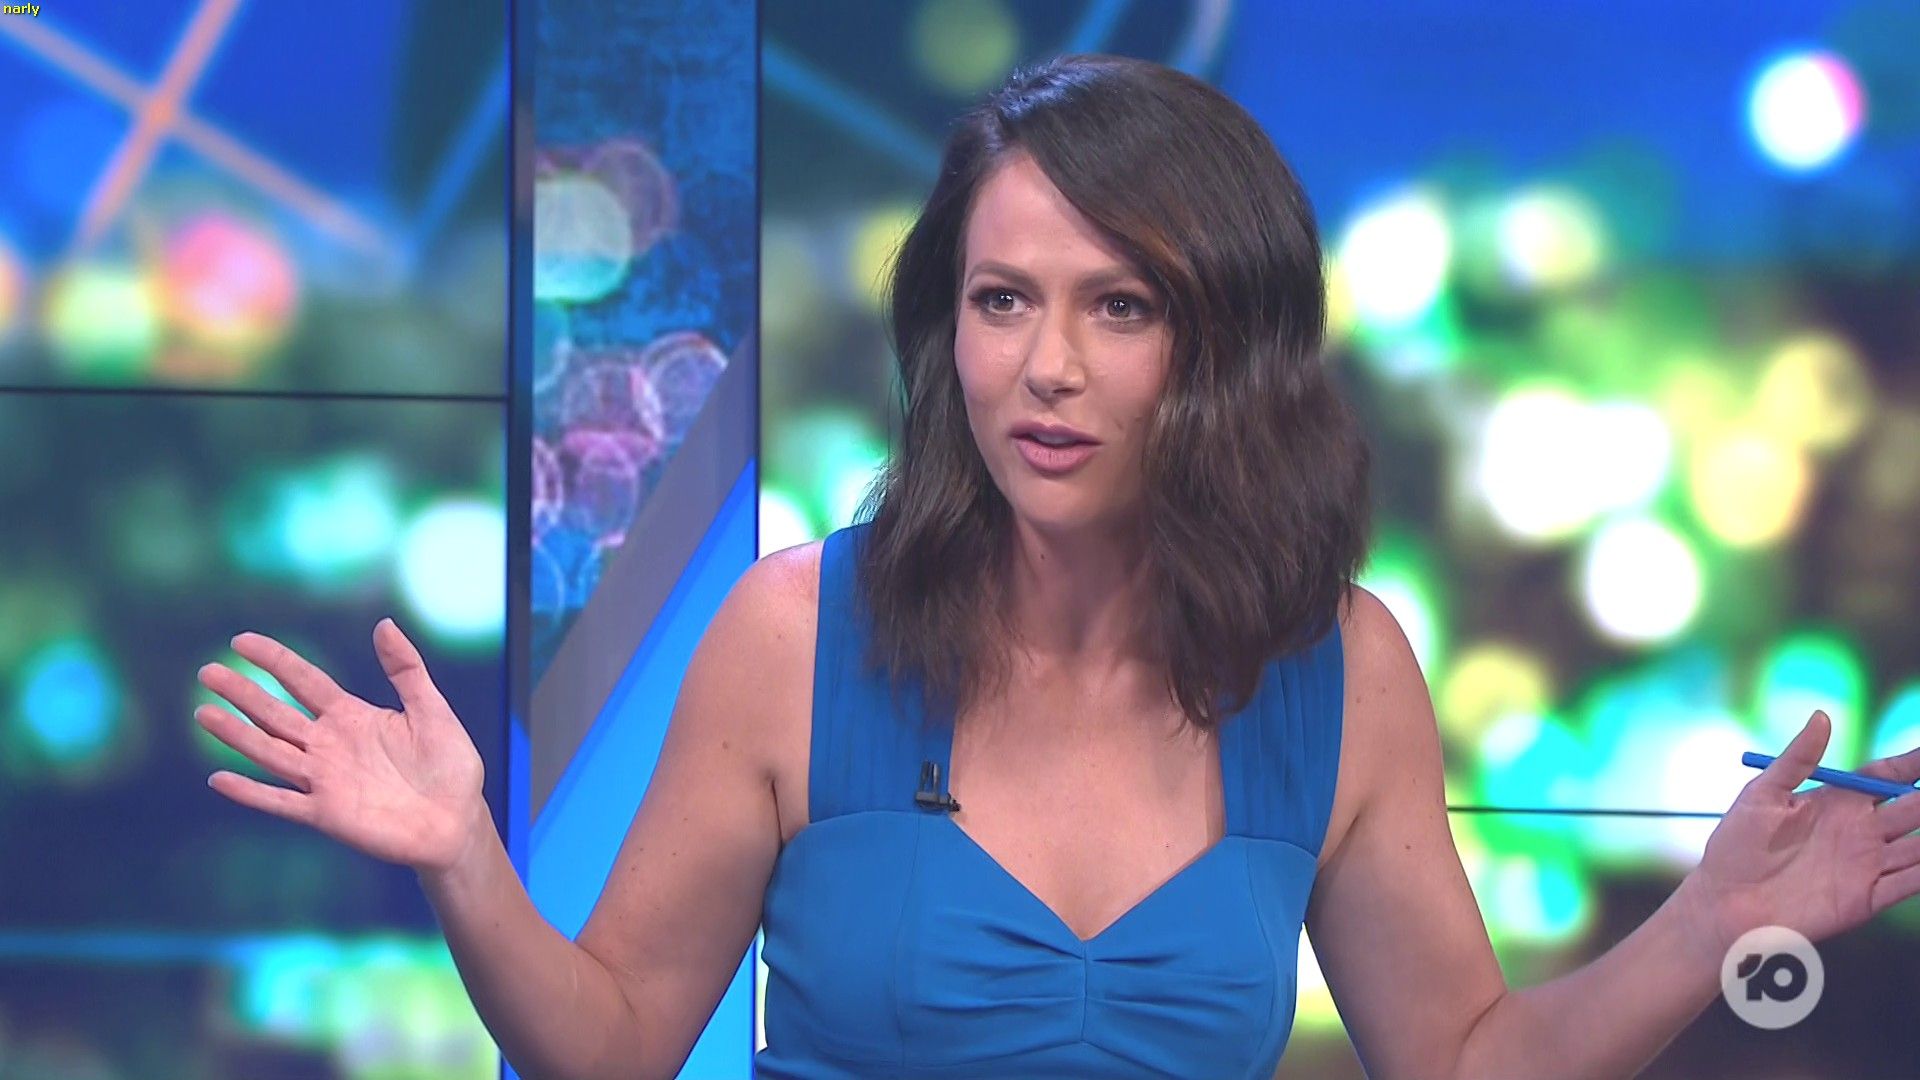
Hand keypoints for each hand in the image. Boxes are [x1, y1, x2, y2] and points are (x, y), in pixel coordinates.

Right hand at [197, 618, 488, 874]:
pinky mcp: (326, 814)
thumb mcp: (432, 710)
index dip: (274, 660)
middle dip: (243, 693)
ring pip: (270, 752)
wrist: (458, 822)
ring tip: (203, 714)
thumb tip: (383, 623)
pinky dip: (251, 792)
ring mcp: (324, 780)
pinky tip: (219, 780)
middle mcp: (330, 745)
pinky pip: (281, 802)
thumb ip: (406, 670)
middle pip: (276, 714)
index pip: (304, 681)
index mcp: (352, 717)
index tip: (241, 640)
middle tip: (207, 671)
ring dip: (237, 735)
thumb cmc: (450, 767)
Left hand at [1687, 710, 1919, 952]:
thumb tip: (1822, 716)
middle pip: (1911, 808)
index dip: (1912, 764)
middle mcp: (1858, 832)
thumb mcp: (1762, 795)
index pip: (1885, 777)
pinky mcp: (1865, 898)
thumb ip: (1796, 759)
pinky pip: (1908, 883)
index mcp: (1835, 802)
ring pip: (1918, 845)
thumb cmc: (1735, 846)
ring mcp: (1865, 865)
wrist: (1725, 904)